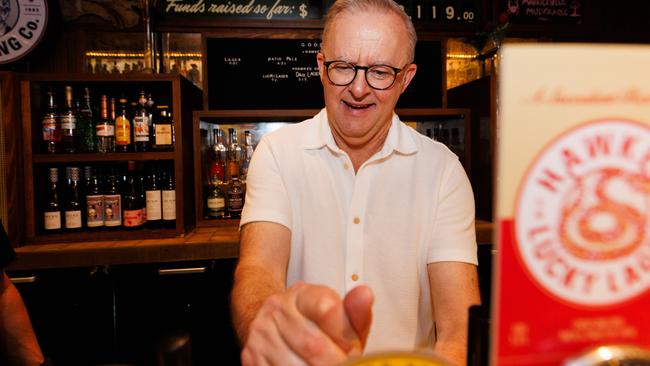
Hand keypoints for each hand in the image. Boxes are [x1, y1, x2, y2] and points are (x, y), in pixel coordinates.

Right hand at [241, 282, 373, 365]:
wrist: (275, 325)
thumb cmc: (314, 324)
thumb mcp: (339, 316)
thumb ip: (355, 312)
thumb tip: (365, 295)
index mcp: (302, 294)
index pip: (327, 309)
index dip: (345, 337)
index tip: (352, 350)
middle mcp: (277, 309)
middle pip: (313, 345)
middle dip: (335, 363)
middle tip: (346, 363)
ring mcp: (261, 334)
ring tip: (326, 365)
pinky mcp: (252, 358)